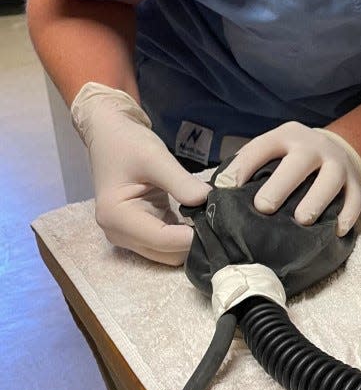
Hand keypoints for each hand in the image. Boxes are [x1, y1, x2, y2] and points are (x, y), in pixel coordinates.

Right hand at [71, 83, 209, 264]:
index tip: (220, 225)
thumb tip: (210, 202)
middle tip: (221, 221)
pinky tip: (200, 220)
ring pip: (169, 254)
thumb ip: (181, 182)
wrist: (111, 135)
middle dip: (193, 242)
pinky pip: (167, 244)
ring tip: (212, 219)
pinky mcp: (138, 232)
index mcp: (116, 216)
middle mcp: (118, 233)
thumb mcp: (155, 157)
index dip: (192, 237)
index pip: (161, 240)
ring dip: (190, 241)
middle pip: (166, 254)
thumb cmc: (128, 143)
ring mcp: (127, 236)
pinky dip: (184, 236)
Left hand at [216, 121, 360, 234]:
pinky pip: (355, 199)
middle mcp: (313, 147)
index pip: (261, 147)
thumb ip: (248, 167)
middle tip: (264, 208)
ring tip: (303, 221)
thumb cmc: (291, 158)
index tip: (226, 189)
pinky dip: (348, 215)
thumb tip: (214, 195)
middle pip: (299, 163)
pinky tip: (336, 230)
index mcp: (286, 137)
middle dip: (281, 186)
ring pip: (331, 180)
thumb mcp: (271, 150)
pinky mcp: (355, 183)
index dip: (243, 167)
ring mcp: (337, 164)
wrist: (336, 148)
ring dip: (316, 200)